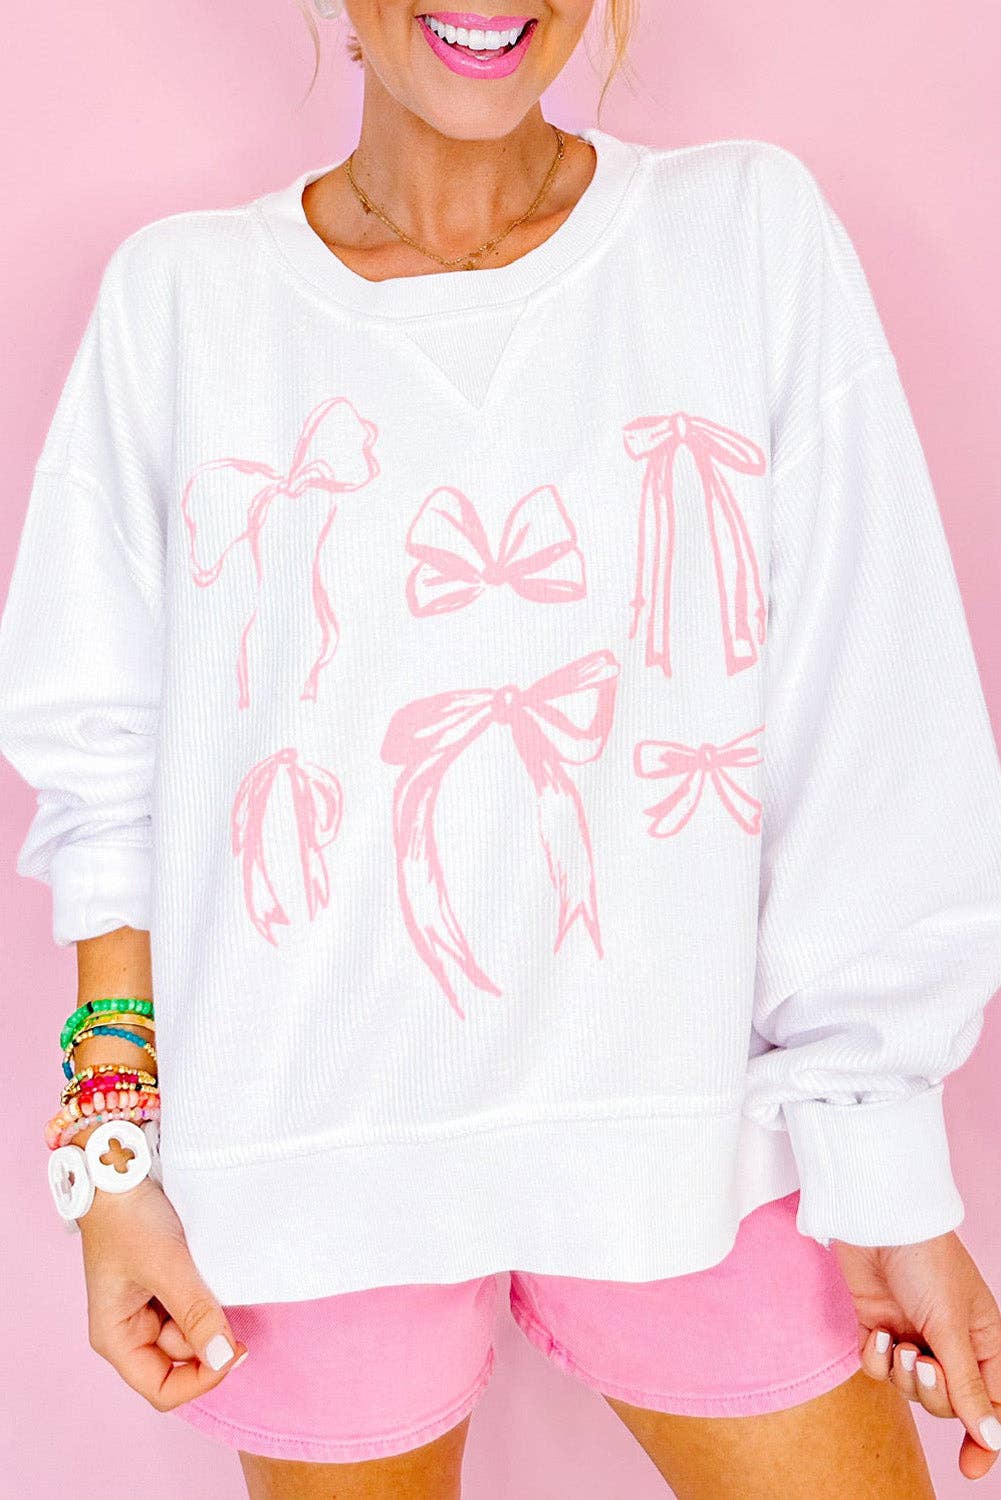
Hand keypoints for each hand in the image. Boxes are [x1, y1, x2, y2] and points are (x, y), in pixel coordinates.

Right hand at [79, 1172, 248, 1410]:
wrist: (120, 1167)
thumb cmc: (128, 1217)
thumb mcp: (165, 1265)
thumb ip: (195, 1313)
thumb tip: (225, 1358)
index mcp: (116, 1338)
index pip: (161, 1389)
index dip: (201, 1380)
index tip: (236, 1351)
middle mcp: (131, 1330)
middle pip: (182, 1360)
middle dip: (209, 1337)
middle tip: (227, 1299)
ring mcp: (149, 1307)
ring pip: (194, 1331)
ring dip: (211, 1312)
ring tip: (213, 1274)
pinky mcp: (167, 1285)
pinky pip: (196, 1305)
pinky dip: (210, 1295)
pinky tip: (214, 1271)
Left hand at [833, 1231, 1000, 1480]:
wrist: (879, 1220)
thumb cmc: (927, 1262)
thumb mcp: (952, 1327)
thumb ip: (968, 1386)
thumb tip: (992, 1439)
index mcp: (984, 1340)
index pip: (991, 1403)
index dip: (983, 1439)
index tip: (972, 1470)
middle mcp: (951, 1342)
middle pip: (947, 1402)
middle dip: (933, 1392)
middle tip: (922, 1363)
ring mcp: (914, 1334)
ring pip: (910, 1389)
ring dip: (901, 1373)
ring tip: (899, 1342)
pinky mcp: (879, 1326)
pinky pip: (878, 1369)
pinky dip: (875, 1358)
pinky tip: (877, 1332)